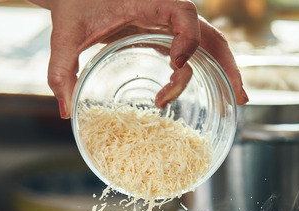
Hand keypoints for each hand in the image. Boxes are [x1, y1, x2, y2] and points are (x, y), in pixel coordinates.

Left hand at [31, 0, 248, 117]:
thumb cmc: (73, 5)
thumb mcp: (64, 35)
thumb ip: (61, 71)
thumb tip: (64, 112)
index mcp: (149, 1)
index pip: (183, 13)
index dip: (187, 38)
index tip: (175, 63)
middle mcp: (165, 12)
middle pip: (210, 32)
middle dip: (227, 63)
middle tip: (237, 95)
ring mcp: (168, 25)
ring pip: (208, 44)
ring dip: (224, 69)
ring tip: (236, 100)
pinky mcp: (162, 36)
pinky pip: (192, 51)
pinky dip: (205, 70)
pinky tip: (211, 93)